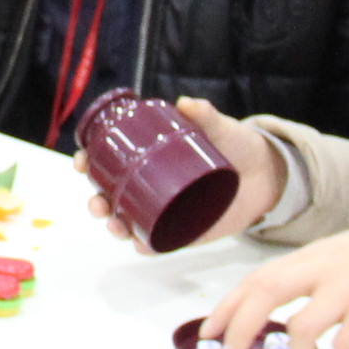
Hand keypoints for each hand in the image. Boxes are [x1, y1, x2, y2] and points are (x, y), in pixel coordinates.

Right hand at [80, 96, 282, 250]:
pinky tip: (141, 244)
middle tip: (98, 202)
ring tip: (116, 225)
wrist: (267, 172)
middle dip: (97, 202)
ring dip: (115, 226)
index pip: (109, 161)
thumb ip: (204, 115)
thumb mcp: (218, 127)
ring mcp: (166, 210)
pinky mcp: (185, 230)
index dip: (88, 162)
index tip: (80, 161)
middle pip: (112, 196)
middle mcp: (151, 185)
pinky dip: (147, 245)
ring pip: (129, 221)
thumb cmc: (235, 144)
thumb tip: (186, 104)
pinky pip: (159, 241)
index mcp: (150, 158)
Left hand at [206, 218, 348, 348]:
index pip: (258, 277)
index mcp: (316, 255)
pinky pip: (346, 345)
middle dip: (240, 328)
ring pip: (300, 329)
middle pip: (265, 293)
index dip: (229, 305)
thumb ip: (319, 277)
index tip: (209, 331)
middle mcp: (326, 267)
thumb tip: (286, 313)